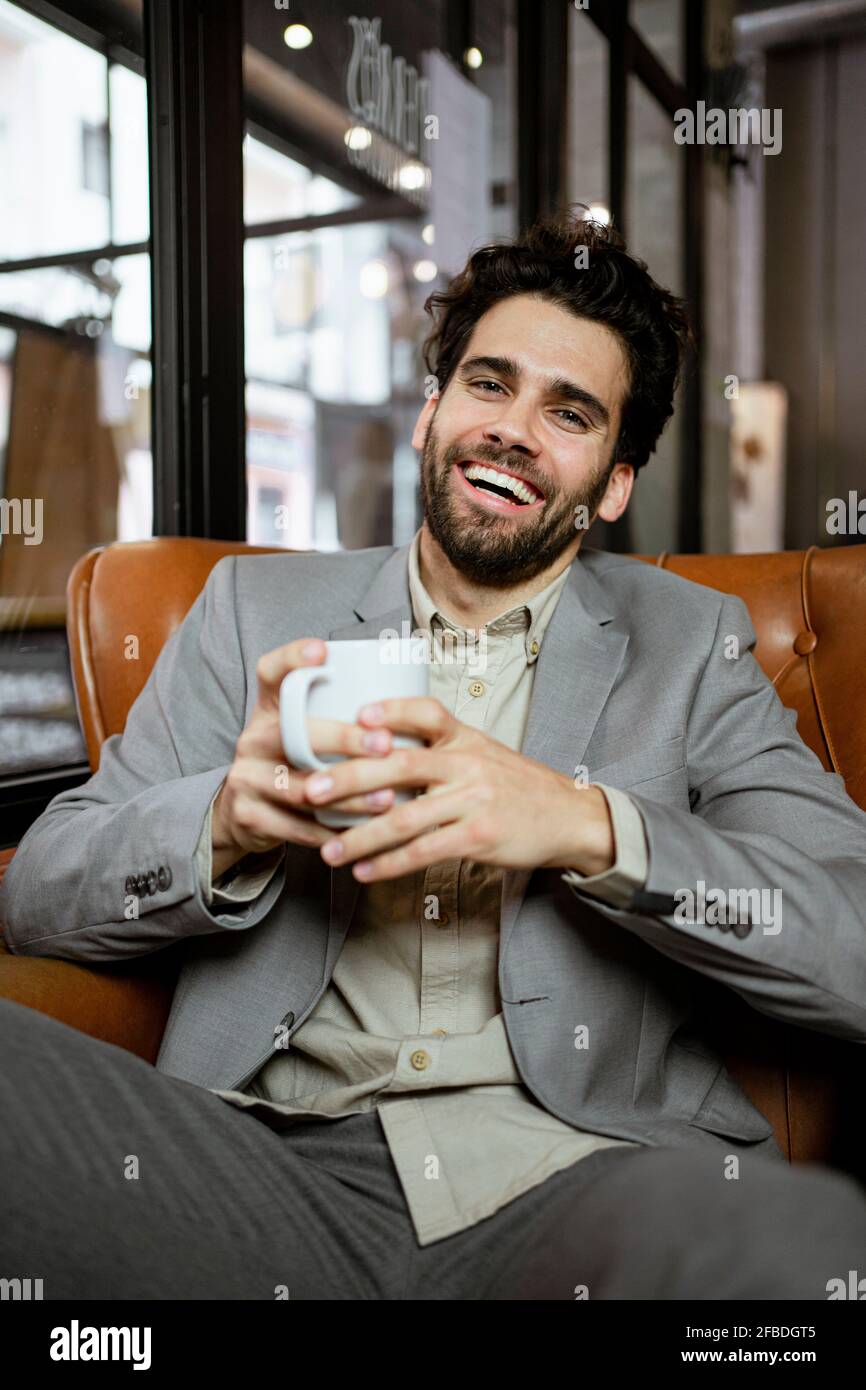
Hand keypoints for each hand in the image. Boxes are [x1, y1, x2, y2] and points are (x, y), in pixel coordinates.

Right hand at [211, 638, 396, 876]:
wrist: (243, 815)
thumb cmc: (292, 765)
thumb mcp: (302, 735)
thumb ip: (335, 718)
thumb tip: (405, 695)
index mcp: (268, 710)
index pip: (270, 672)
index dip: (292, 658)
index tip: (322, 651)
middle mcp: (252, 738)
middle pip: (293, 734)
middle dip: (343, 739)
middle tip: (386, 744)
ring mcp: (245, 778)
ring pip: (301, 788)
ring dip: (349, 796)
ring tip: (388, 799)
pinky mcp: (248, 815)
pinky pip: (297, 827)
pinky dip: (334, 833)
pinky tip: (365, 834)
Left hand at [302, 696, 614, 881]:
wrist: (568, 817)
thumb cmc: (514, 785)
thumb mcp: (482, 752)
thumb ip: (439, 748)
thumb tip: (378, 747)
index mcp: (464, 737)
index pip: (425, 712)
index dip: (392, 710)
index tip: (357, 715)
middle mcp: (466, 763)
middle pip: (399, 764)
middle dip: (350, 778)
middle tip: (311, 790)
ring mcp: (473, 800)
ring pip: (405, 817)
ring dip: (361, 837)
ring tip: (328, 851)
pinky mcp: (478, 836)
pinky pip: (425, 851)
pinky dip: (390, 863)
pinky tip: (365, 872)